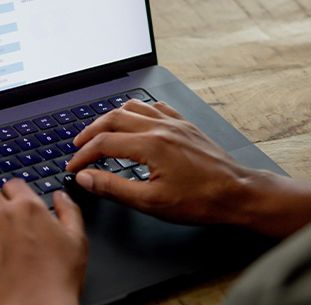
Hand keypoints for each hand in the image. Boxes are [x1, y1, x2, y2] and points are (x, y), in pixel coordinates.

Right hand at [66, 100, 310, 236]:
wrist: (237, 193)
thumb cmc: (199, 201)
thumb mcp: (151, 202)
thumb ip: (113, 188)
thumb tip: (86, 178)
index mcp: (150, 145)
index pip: (103, 143)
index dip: (83, 155)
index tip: (74, 166)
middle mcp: (160, 127)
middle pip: (113, 119)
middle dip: (91, 131)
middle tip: (78, 146)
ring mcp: (174, 122)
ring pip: (133, 107)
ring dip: (112, 117)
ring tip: (101, 130)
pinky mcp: (185, 124)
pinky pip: (156, 107)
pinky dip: (139, 111)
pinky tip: (136, 120)